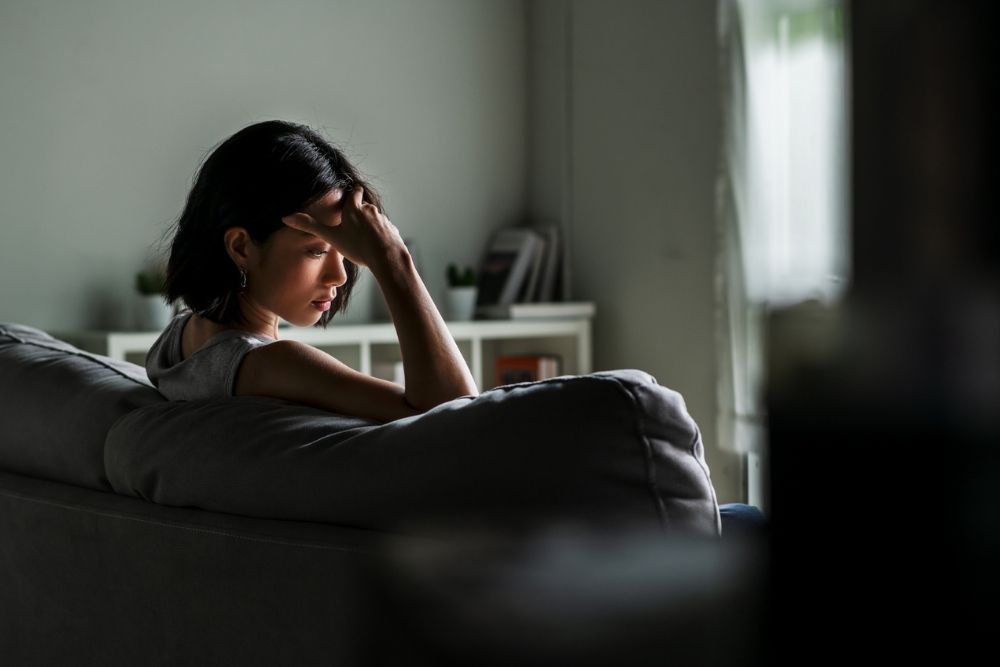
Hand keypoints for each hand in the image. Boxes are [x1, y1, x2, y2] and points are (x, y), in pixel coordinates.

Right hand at [282, 186, 403, 268]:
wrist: (386, 257)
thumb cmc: (358, 246)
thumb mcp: (331, 236)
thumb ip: (310, 226)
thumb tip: (286, 217)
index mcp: (354, 208)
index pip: (354, 192)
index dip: (352, 194)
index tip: (350, 195)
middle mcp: (369, 210)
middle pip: (364, 206)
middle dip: (359, 213)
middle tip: (352, 225)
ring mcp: (382, 219)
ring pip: (374, 219)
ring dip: (369, 225)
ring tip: (363, 240)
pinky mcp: (392, 230)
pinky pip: (384, 231)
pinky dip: (380, 236)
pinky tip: (375, 248)